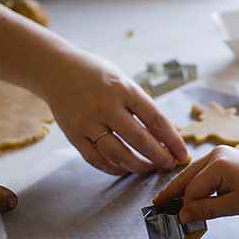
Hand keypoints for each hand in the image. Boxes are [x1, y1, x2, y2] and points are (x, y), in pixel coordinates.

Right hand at [40, 48, 187, 174]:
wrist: (56, 69)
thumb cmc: (97, 75)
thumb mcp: (124, 81)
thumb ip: (141, 106)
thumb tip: (165, 135)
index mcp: (124, 89)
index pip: (156, 119)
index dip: (172, 140)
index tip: (182, 154)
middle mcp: (105, 105)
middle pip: (139, 140)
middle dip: (159, 156)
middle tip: (169, 165)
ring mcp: (87, 121)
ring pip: (118, 154)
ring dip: (138, 166)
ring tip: (149, 168)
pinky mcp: (73, 134)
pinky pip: (96, 159)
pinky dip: (113, 168)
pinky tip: (125, 168)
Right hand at [153, 145, 238, 222]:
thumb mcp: (233, 206)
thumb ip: (205, 210)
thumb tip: (183, 216)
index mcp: (218, 166)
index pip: (192, 189)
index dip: (187, 206)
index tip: (180, 221)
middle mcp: (214, 155)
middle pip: (186, 176)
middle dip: (172, 191)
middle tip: (156, 205)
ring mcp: (217, 152)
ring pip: (191, 171)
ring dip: (180, 186)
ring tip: (166, 199)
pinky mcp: (220, 154)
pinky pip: (200, 169)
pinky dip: (192, 181)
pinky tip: (185, 192)